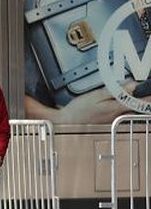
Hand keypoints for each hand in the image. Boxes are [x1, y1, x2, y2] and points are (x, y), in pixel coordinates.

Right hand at [28, 82, 150, 123]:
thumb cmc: (78, 110)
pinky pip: (121, 114)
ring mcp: (114, 121)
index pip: (139, 103)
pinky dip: (123, 108)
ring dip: (132, 104)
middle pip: (136, 108)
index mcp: (115, 108)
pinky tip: (116, 104)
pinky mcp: (109, 122)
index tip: (150, 91)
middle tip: (139, 90)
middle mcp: (117, 117)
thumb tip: (131, 85)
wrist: (66, 123)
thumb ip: (115, 90)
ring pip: (129, 111)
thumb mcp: (95, 96)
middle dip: (140, 99)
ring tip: (128, 96)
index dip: (148, 98)